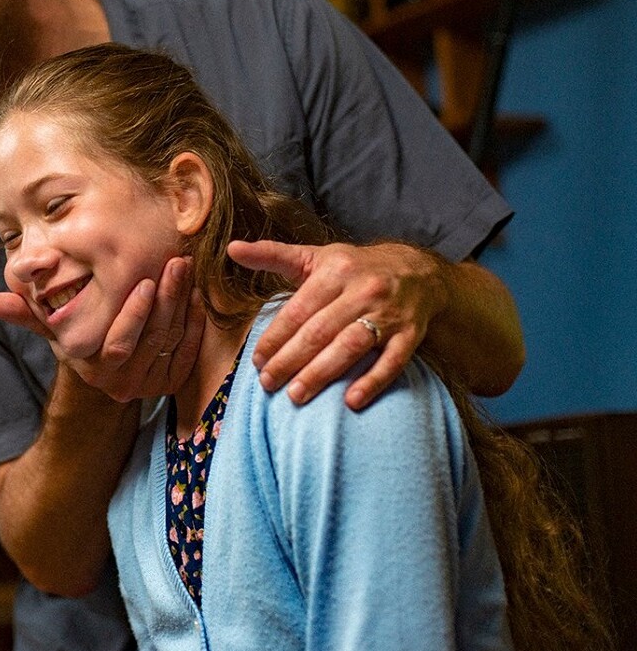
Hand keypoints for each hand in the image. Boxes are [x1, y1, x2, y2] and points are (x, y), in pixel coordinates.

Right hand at [0, 256, 205, 402]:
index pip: (118, 344)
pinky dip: (195, 322)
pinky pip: (188, 351)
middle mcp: (122, 384)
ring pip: (172, 342)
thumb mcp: (52, 324)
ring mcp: (150, 385)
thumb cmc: (77, 334)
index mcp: (93, 368)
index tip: (144, 281)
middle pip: (151, 340)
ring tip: (185, 269)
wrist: (105, 366)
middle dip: (166, 299)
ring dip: (182, 304)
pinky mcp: (172, 381)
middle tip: (175, 263)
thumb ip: (26, 313)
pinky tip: (196, 294)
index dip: (134, 315)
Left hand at [227, 239, 446, 409]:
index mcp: (335, 271)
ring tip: (296, 395)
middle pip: (320, 331)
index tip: (256, 361)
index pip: (298, 310)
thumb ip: (272, 255)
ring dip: (322, 373)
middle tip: (268, 384)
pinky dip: (372, 381)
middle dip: (290, 360)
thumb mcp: (314, 257)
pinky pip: (392, 361)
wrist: (418, 271)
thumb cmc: (353, 268)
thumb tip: (231, 249)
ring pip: (351, 346)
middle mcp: (362, 290)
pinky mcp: (411, 334)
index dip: (275, 337)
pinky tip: (350, 402)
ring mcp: (389, 313)